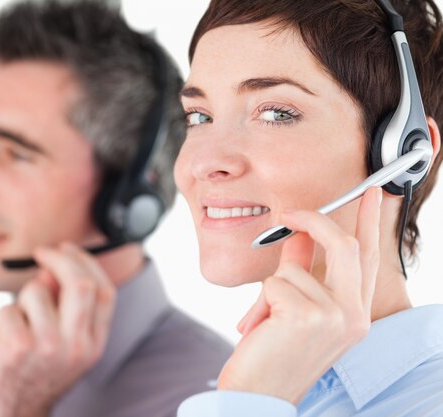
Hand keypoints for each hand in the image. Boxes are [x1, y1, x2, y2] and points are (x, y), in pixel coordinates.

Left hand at [0, 242, 116, 416]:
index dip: (87, 262)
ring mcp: (48, 347)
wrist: (9, 414)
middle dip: (60, 259)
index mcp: (94, 343)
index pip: (104, 290)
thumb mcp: (62, 342)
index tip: (68, 250)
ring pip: (36, 291)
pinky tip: (4, 341)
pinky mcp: (17, 348)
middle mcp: (77, 346)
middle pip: (80, 283)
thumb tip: (50, 270)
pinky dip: (3, 319)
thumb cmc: (33, 372)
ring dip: (22, 300)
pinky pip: (8, 310)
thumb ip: (64, 306)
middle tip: (42, 253)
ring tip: (20, 325)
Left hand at [217, 187, 381, 403]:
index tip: (369, 194)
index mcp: (356, 314)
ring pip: (293, 268)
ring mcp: (334, 316)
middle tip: (290, 212)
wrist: (258, 394)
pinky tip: (262, 328)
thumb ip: (302, 271)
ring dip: (269, 288)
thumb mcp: (295, 309)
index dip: (368, 222)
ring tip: (265, 321)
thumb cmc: (274, 353)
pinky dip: (259, 302)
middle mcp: (354, 315)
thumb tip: (299, 236)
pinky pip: (274, 283)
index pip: (369, 259)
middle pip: (345, 245)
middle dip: (314, 220)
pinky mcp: (308, 316)